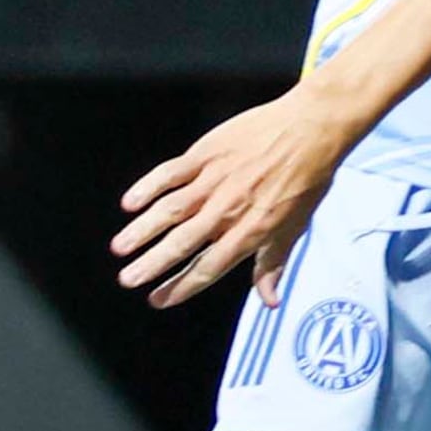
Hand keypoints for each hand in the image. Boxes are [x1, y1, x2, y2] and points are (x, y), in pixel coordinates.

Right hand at [111, 89, 356, 305]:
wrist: (311, 128)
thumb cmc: (307, 180)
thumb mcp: (296, 228)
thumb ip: (273, 265)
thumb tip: (269, 302)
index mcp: (250, 232)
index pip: (209, 268)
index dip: (182, 286)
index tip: (158, 299)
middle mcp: (228, 210)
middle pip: (182, 244)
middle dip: (152, 265)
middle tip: (128, 279)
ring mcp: (214, 180)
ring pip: (170, 210)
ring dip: (142, 230)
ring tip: (119, 248)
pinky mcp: (206, 153)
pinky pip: (171, 173)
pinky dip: (149, 187)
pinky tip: (129, 203)